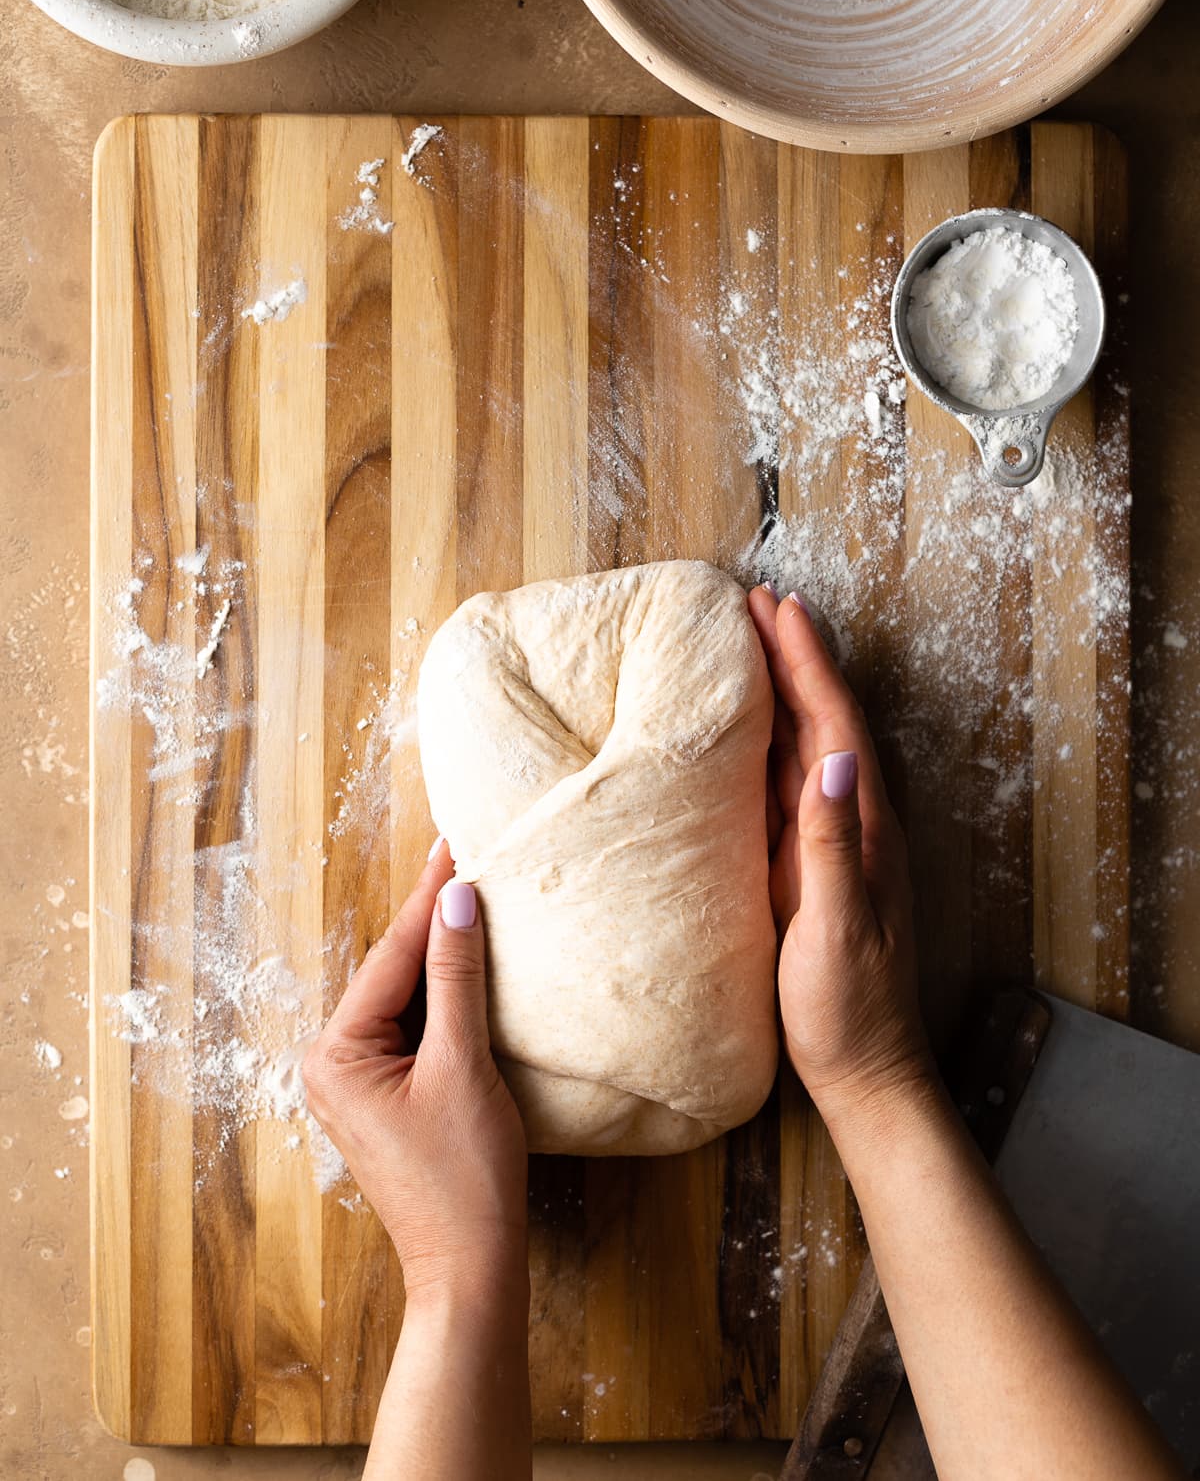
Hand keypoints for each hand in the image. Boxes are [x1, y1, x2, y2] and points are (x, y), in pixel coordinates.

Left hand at [303, 842, 527, 1295]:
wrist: (469, 1267)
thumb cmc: (463, 1179)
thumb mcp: (462, 1066)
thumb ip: (457, 978)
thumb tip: (456, 900)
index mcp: (336, 1053)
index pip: (392, 957)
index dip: (428, 899)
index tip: (454, 845)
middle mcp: (333, 1062)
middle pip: (393, 972)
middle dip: (432, 920)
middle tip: (467, 860)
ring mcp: (357, 1082)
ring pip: (405, 998)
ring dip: (441, 956)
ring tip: (473, 896)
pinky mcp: (386, 1096)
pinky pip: (414, 1028)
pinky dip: (445, 996)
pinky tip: (471, 963)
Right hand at [747, 586, 931, 1110]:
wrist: (863, 1070)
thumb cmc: (850, 1010)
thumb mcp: (838, 932)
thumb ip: (833, 848)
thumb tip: (831, 762)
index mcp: (864, 829)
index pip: (835, 726)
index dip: (808, 663)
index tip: (779, 609)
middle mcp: (852, 824)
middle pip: (822, 720)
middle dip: (793, 658)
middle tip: (757, 603)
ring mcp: (830, 844)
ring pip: (804, 746)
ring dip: (781, 691)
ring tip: (748, 645)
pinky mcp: (807, 867)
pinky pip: (784, 785)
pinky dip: (766, 743)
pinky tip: (744, 733)